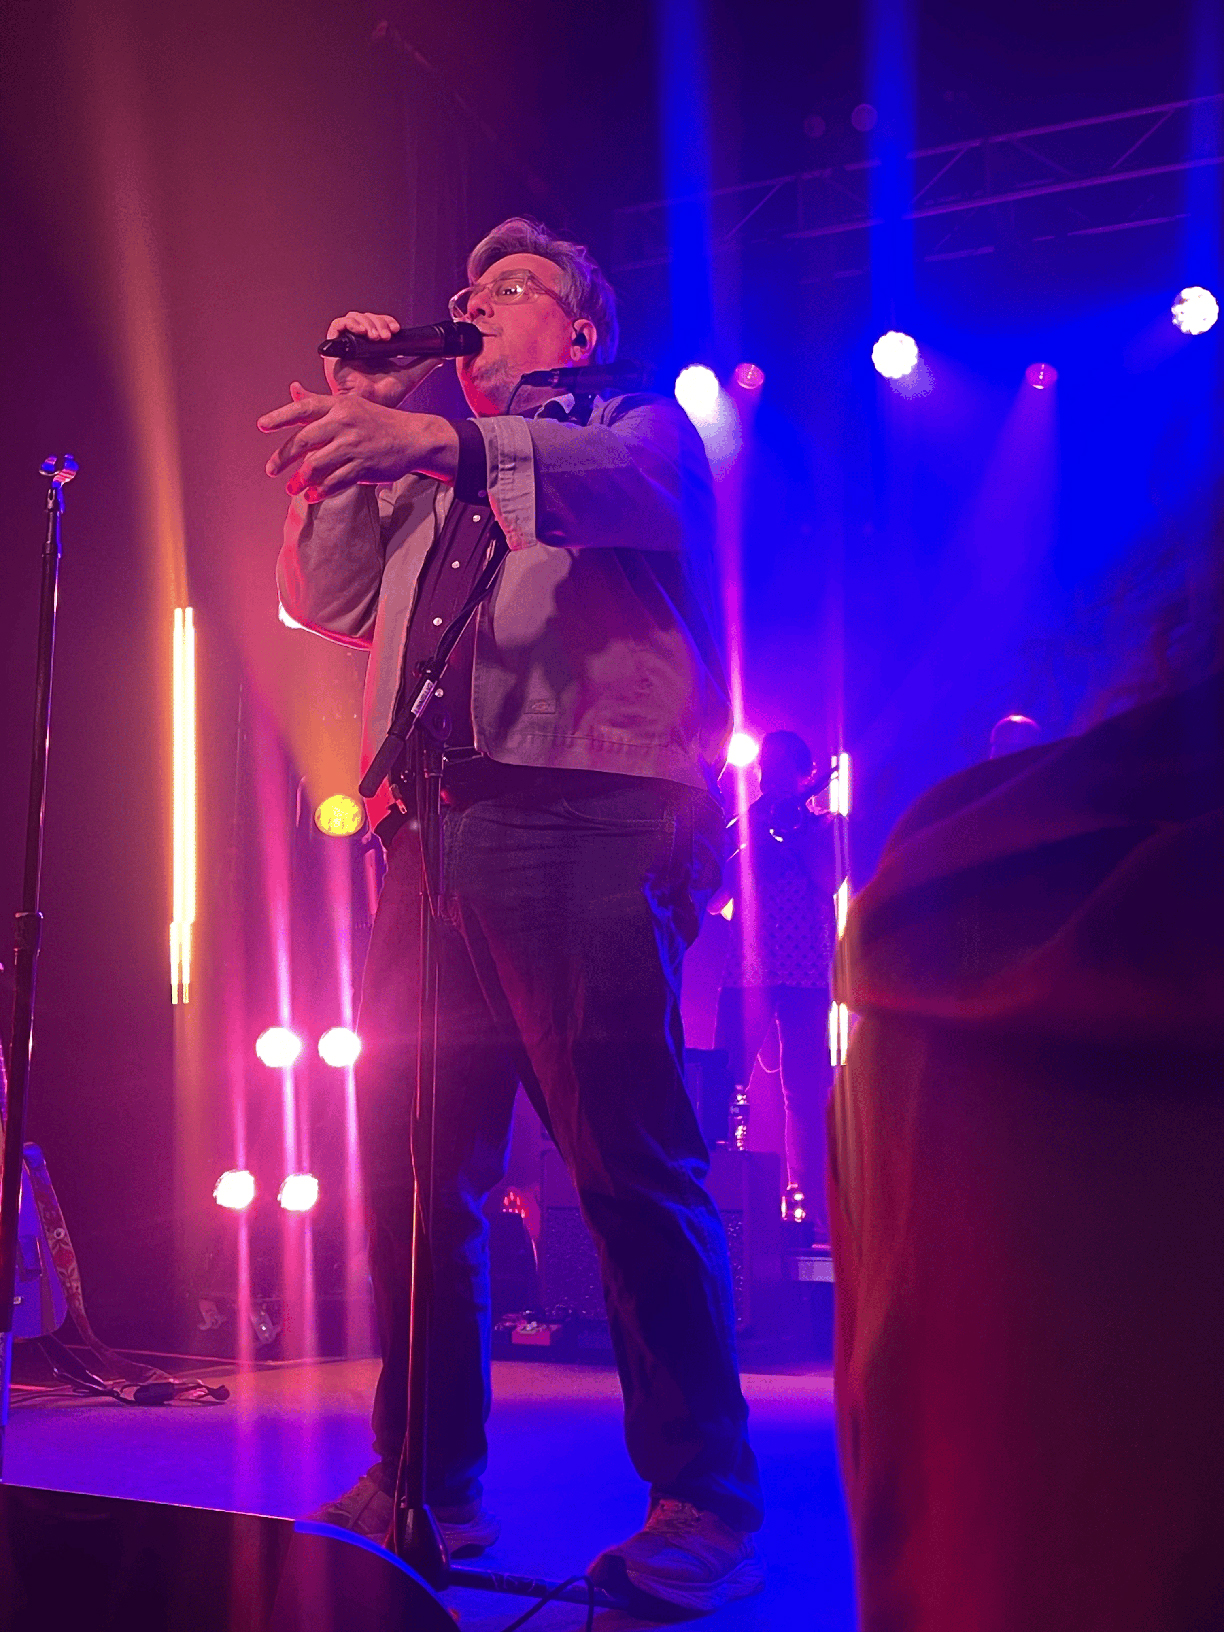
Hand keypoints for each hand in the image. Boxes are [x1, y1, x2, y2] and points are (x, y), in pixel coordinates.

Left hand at [258, 384, 457, 499]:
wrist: (414, 437)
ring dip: (300, 480)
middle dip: (283, 457)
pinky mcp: (364, 467)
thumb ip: (320, 403)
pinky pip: (335, 482)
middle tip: (271, 469)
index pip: (303, 408)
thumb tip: (293, 390)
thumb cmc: (379, 421)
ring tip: (291, 488)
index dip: (280, 417)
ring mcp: (354, 446)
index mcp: (339, 405)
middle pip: (304, 440)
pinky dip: (321, 491)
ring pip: (317, 465)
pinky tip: (312, 496)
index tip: (261, 426)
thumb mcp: (351, 406)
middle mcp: (345, 423)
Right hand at [322, 311, 441, 406]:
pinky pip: (337, 326)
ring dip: (367, 323)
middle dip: (379, 322)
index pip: (378, 324)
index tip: (396, 329)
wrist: (373, 408)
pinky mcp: (334, 351)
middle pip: (366, 319)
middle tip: (388, 336)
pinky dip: (350, 324)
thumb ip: (425, 363)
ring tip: (377, 337)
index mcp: (374, 349)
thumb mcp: (410, 376)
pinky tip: (363, 332)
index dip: (387, 322)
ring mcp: (347, 347)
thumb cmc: (386, 398)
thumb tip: (441, 355)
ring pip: (354, 320)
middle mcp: (360, 346)